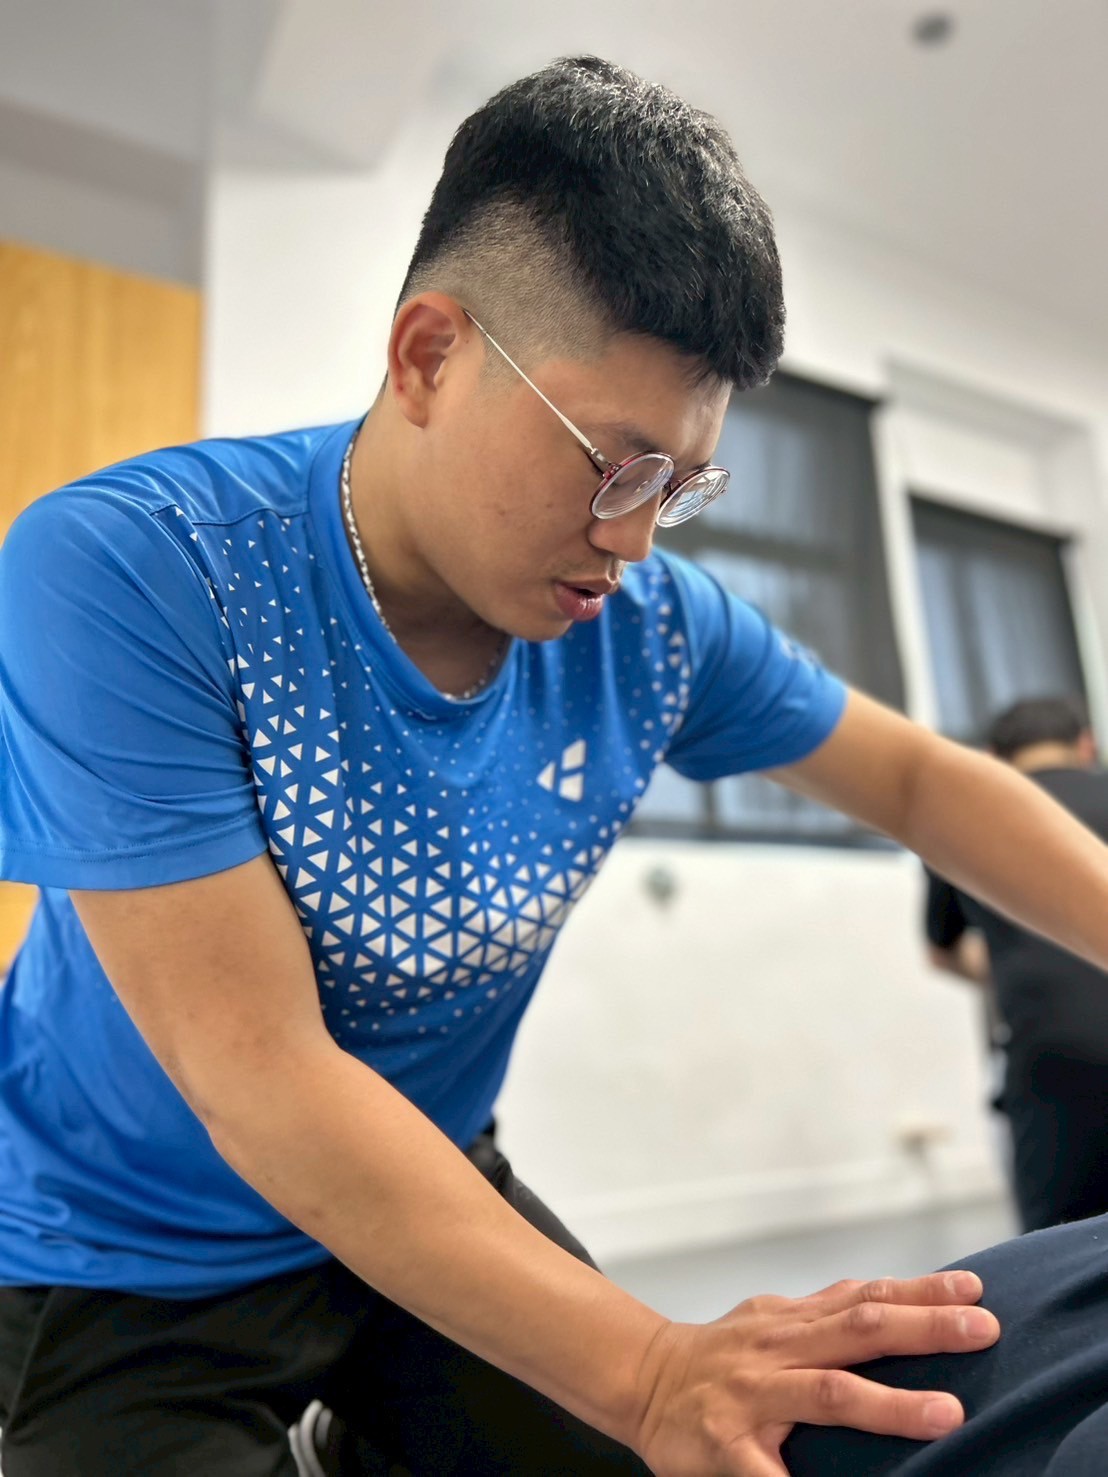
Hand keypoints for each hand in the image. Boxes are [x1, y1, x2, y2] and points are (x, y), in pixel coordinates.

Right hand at [630, 1270, 998, 1475]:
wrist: (641, 1377)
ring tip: (946, 1413)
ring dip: (889, 1403)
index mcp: (792, 1319)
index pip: (866, 1296)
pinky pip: (766, 1473)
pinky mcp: (724, 1446)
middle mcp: (777, 1347)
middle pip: (858, 1330)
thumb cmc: (723, 1353)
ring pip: (827, 1393)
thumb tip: (902, 1298)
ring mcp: (752, 1396)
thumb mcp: (775, 1318)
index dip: (922, 1291)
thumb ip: (830, 1312)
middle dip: (924, 1329)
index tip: (975, 1289)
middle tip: (982, 1329)